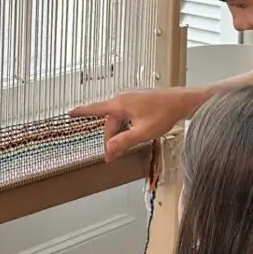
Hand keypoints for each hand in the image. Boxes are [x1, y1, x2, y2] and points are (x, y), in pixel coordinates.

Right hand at [69, 89, 190, 161]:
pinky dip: (127, 125)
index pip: (95, 108)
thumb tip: (108, 149)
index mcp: (120, 104)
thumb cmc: (164, 114)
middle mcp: (123, 98)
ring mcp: (131, 97)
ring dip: (121, 133)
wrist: (183, 101)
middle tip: (114, 156)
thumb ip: (124, 141)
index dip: (81, 112)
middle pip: (110, 121)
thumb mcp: (143, 133)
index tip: (69, 113)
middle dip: (111, 139)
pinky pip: (126, 114)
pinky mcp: (139, 99)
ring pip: (119, 119)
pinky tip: (136, 132)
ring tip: (128, 145)